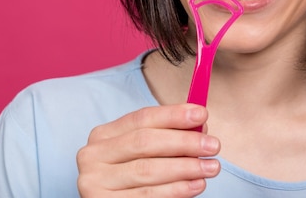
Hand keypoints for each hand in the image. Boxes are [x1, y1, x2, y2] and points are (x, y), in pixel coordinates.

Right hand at [76, 104, 220, 196]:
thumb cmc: (131, 179)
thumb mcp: (141, 153)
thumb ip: (165, 137)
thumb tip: (199, 125)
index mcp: (103, 135)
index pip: (142, 117)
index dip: (173, 114)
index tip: (202, 114)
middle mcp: (92, 155)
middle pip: (145, 142)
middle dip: (184, 142)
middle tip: (213, 145)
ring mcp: (94, 182)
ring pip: (148, 170)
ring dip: (185, 167)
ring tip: (211, 167)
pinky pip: (146, 196)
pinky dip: (176, 190)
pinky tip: (195, 185)